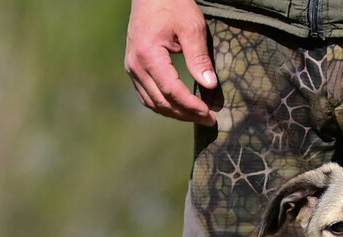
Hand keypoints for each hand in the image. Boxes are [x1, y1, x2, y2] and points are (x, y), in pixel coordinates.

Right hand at [125, 0, 218, 125]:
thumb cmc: (173, 4)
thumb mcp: (192, 27)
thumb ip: (199, 57)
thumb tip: (210, 85)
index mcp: (148, 54)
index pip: (171, 90)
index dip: (191, 106)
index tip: (210, 114)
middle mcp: (135, 65)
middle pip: (161, 102)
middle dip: (186, 114)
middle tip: (209, 120)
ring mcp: (132, 68)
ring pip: (153, 103)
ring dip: (175, 113)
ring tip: (197, 116)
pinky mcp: (133, 69)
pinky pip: (147, 96)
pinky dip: (164, 105)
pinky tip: (180, 108)